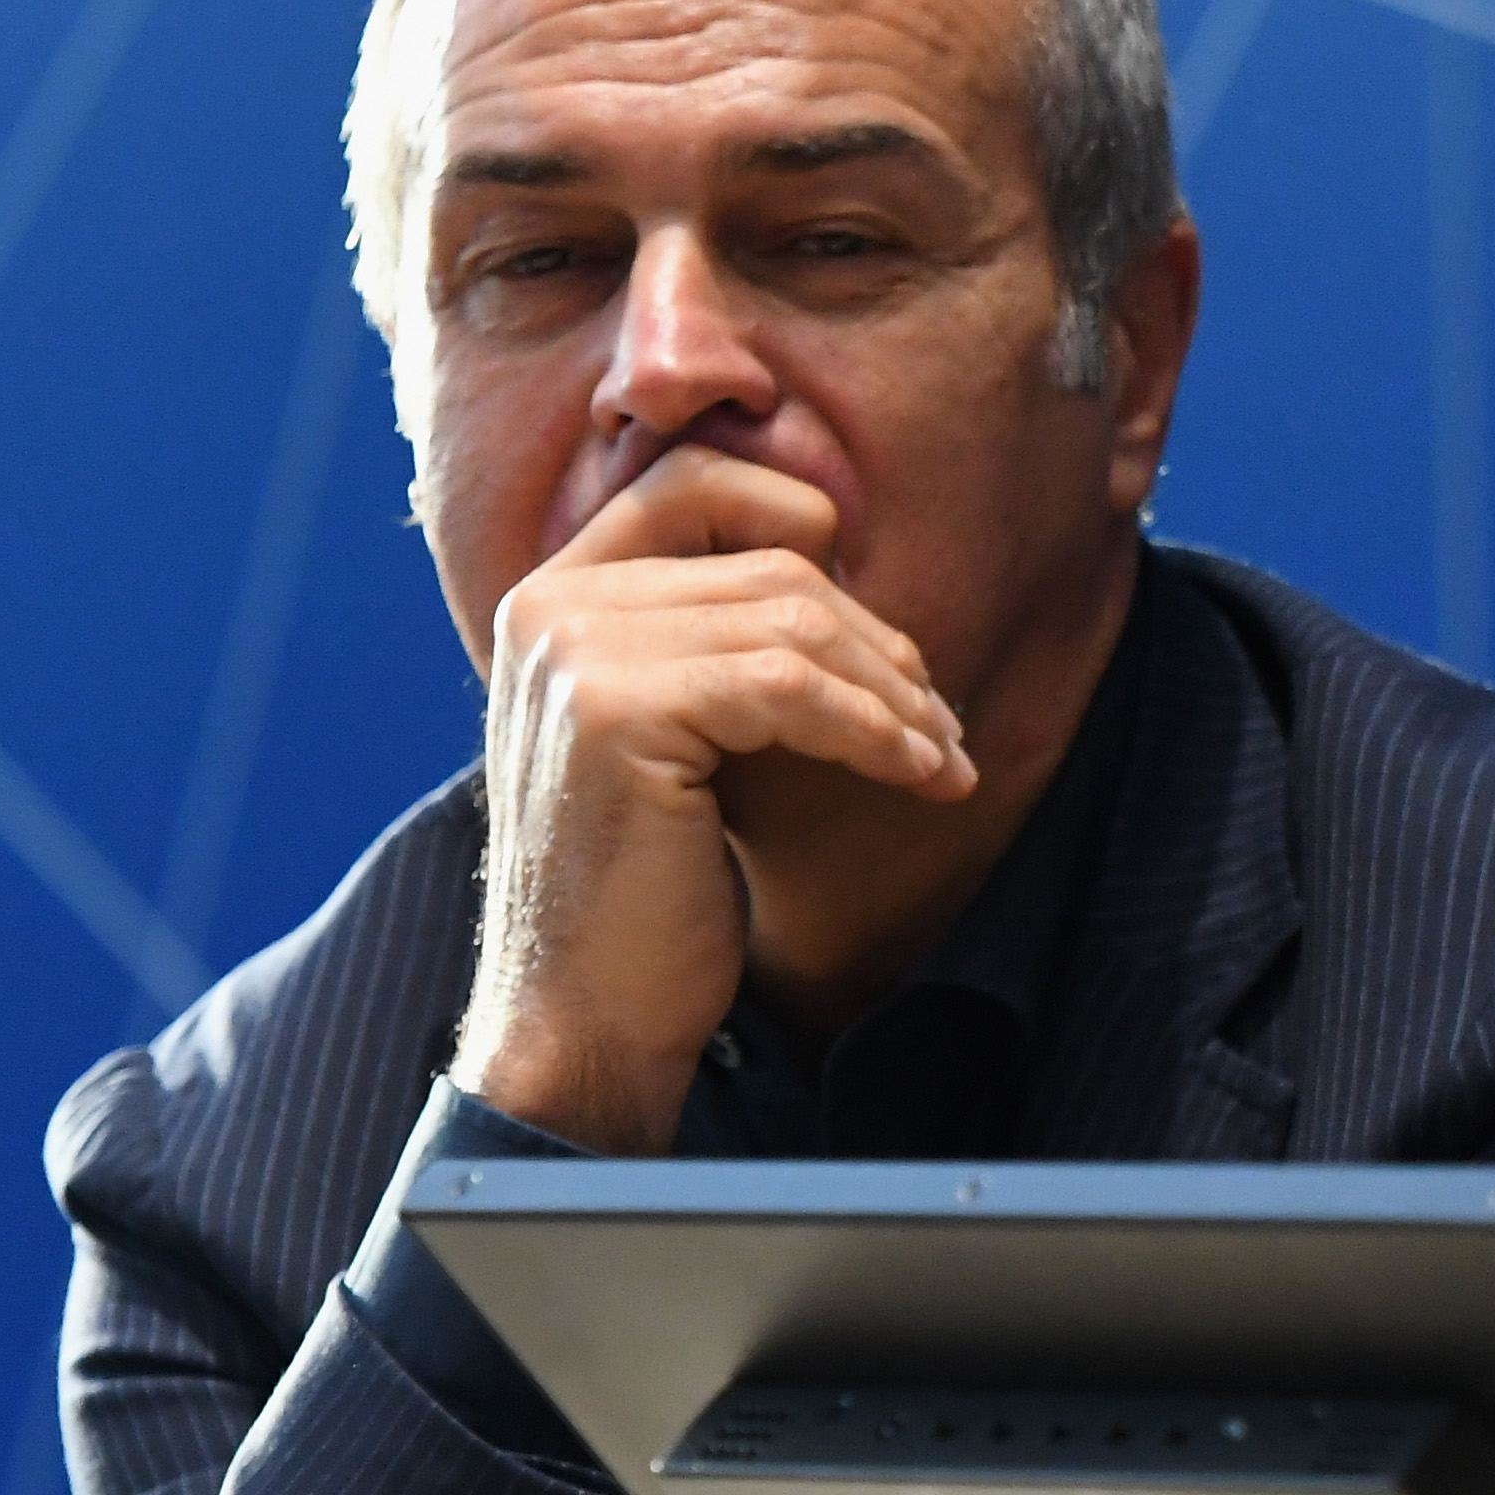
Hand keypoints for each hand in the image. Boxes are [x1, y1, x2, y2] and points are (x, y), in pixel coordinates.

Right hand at [452, 447, 976, 1153]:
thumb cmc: (651, 887)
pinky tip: (920, 775)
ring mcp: (573, 649)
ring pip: (794, 623)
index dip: (801, 516)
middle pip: (773, 567)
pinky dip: (875, 729)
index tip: (878, 622)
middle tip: (946, 727)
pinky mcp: (612, 708)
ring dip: (896, 697)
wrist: (588, 1013)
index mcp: (555, 596)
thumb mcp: (679, 736)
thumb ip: (716, 640)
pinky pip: (789, 686)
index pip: (695, 481)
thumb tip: (843, 559)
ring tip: (946, 761)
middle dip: (883, 647)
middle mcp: (548, 603)